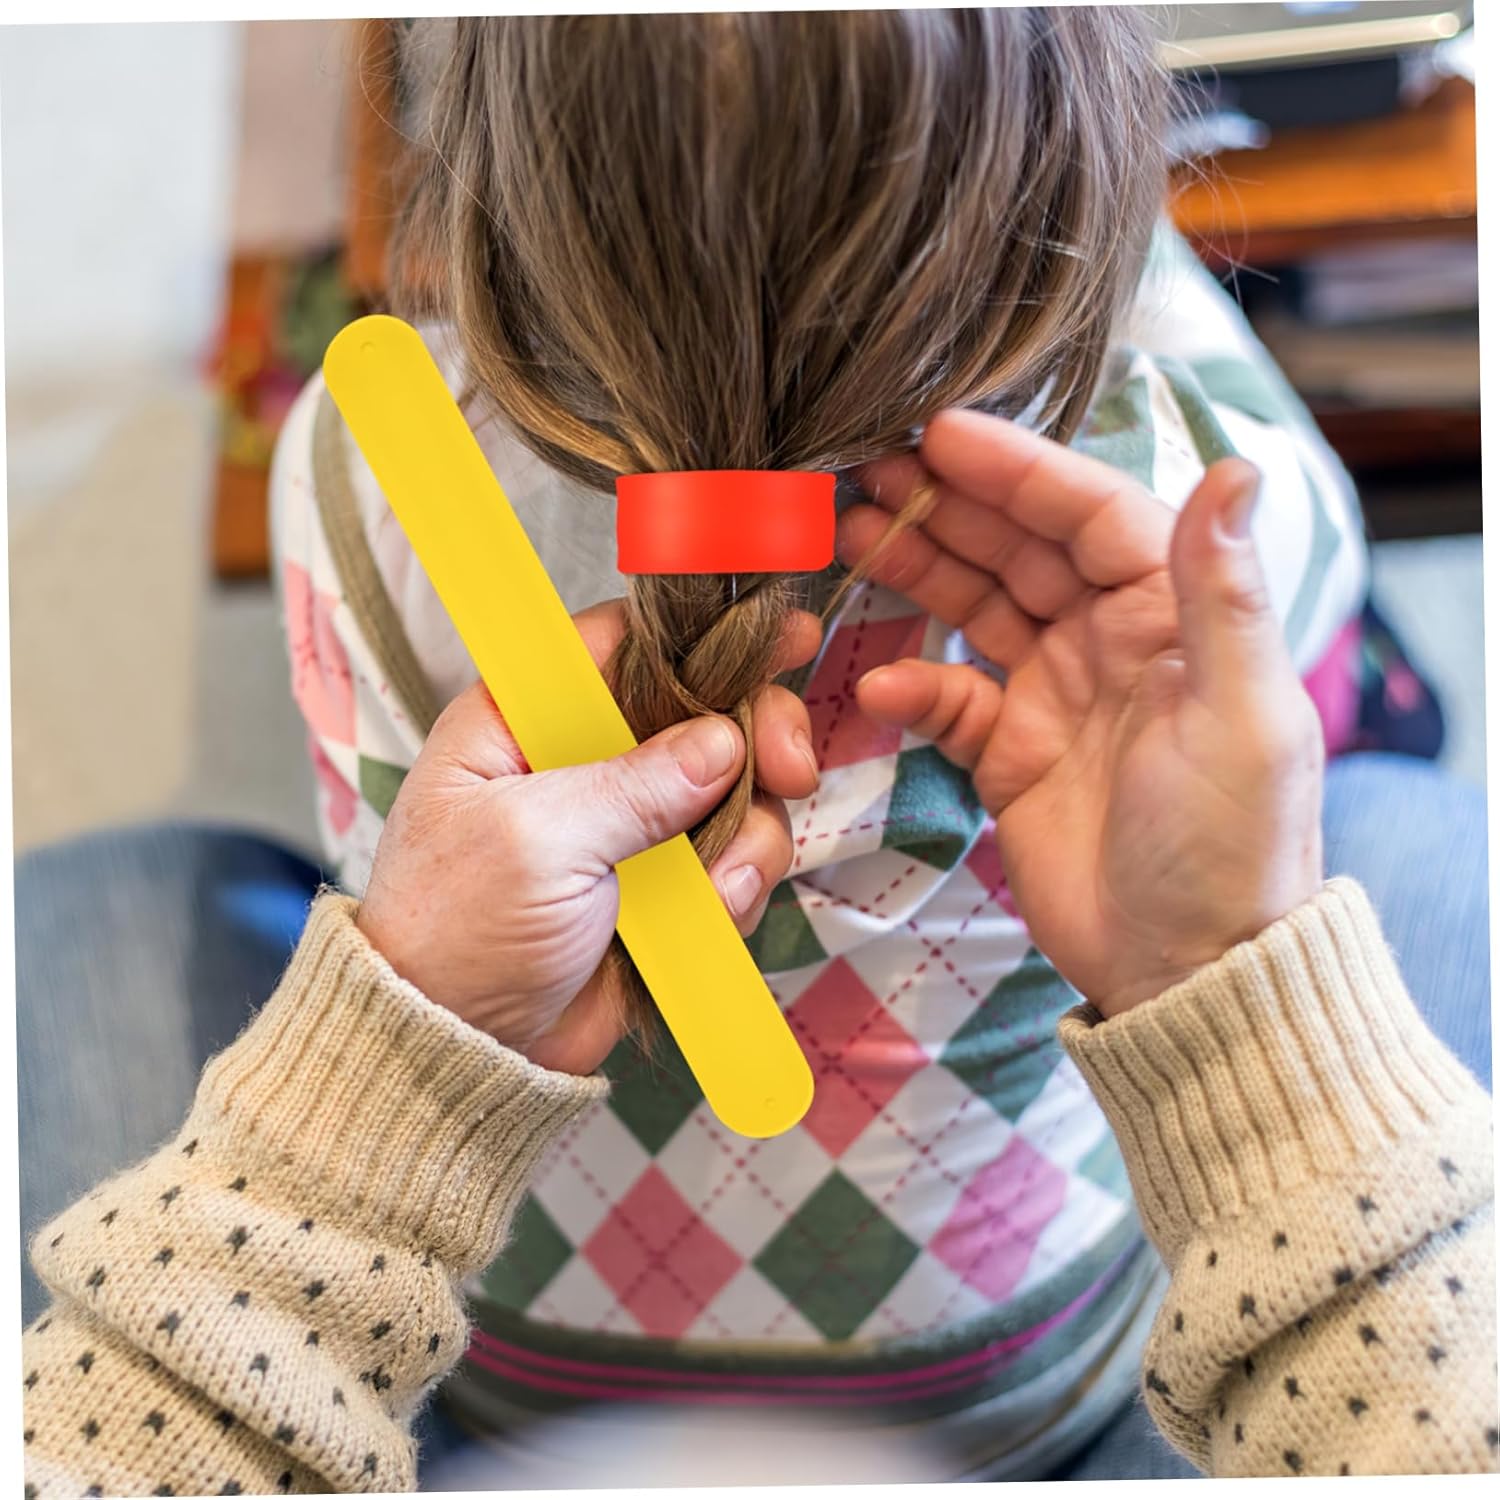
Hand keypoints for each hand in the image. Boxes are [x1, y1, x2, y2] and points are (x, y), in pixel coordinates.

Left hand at [357, 600, 820, 1071]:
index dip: (703, 635)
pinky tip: (711, 917)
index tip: (781, 638)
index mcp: (525, 720)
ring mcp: (628, 823)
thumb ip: (633, 784)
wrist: (461, 1051)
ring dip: (748, 834)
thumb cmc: (458, 933)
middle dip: (756, 736)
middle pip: (701, 708)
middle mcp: (583, 759)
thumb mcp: (537, 841)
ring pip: (732, 790)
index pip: (624, 641)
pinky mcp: (661, 883)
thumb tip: (722, 740)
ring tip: (719, 887)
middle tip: (789, 769)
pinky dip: (737, 887)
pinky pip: (732, 860)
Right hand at [841, 410, 1322, 1015]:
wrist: (1182, 971)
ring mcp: (1054, 694)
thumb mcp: (1241, 716)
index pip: (1088, 514)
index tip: (938, 435)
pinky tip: (877, 681)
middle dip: (949, 505)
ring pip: (976, 605)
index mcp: (1172, 615)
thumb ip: (1224, 593)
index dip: (1016, 470)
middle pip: (1020, 547)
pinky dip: (912, 684)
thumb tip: (1238, 468)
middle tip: (866, 470)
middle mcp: (1110, 640)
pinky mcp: (1009, 753)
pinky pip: (949, 696)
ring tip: (848, 532)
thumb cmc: (1230, 845)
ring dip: (917, 567)